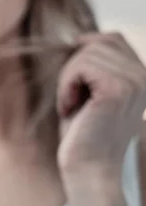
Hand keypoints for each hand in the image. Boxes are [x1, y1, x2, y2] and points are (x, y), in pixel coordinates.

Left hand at [56, 32, 145, 181]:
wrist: (88, 168)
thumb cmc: (83, 133)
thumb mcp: (90, 92)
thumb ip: (95, 65)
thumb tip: (81, 37)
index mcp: (141, 76)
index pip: (112, 38)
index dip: (85, 49)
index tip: (75, 83)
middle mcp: (144, 77)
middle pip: (97, 42)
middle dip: (74, 68)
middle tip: (72, 99)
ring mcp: (134, 81)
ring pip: (86, 53)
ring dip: (67, 80)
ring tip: (72, 106)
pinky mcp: (118, 89)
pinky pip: (81, 66)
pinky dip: (66, 86)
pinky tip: (70, 108)